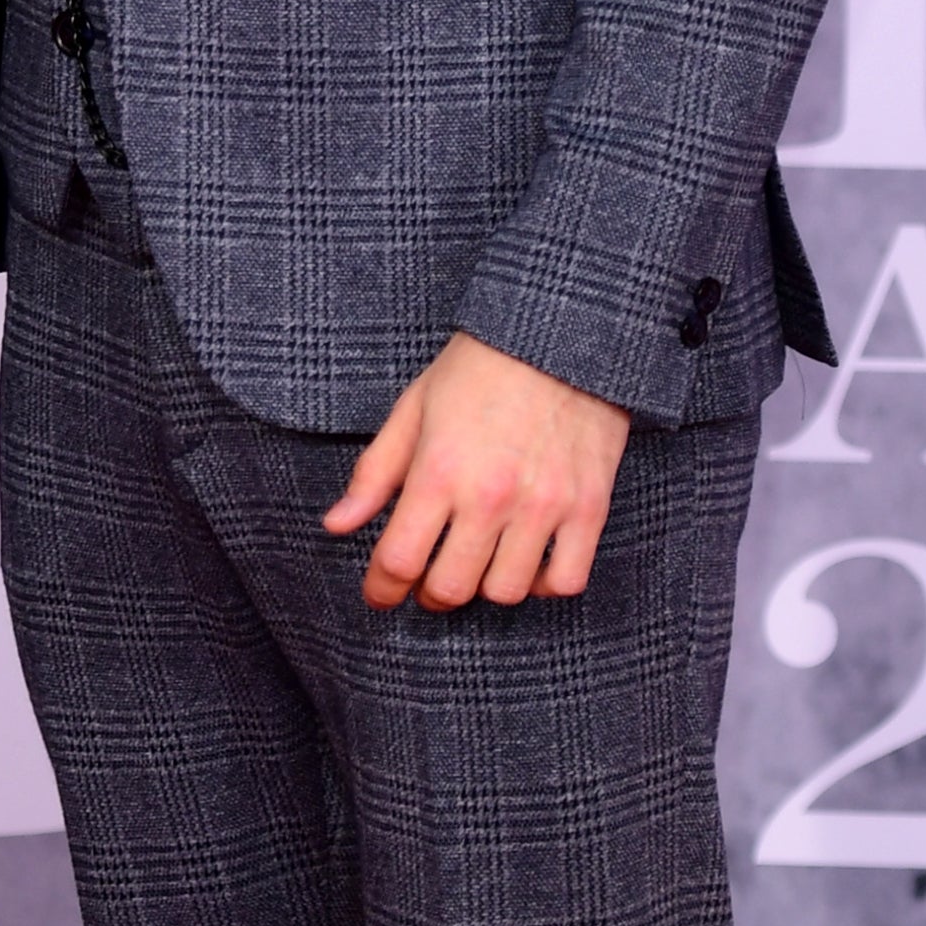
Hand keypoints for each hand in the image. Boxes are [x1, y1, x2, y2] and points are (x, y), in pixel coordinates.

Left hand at [323, 332, 629, 611]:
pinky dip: (544, 584)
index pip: (398, 560)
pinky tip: (528, 562)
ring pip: (505, 592)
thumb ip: (375, 474)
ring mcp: (543, 506)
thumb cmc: (479, 367)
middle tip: (428, 579)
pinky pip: (565, 581)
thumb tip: (336, 525)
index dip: (380, 588)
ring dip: (484, 587)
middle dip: (429, 593)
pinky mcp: (589, 507)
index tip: (379, 594)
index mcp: (438, 471)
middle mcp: (490, 497)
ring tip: (479, 564)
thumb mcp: (413, 410)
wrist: (560, 332)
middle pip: (450, 587)